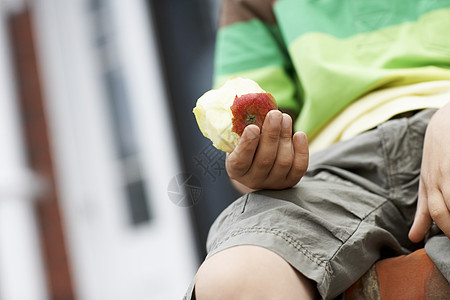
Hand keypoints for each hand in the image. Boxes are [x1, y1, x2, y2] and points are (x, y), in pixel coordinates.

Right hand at [226, 110, 308, 191]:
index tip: (253, 127)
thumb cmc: (244, 147)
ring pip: (283, 161)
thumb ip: (242, 129)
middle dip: (271, 134)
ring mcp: (273, 182)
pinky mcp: (289, 181)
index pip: (241, 161)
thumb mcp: (236, 140)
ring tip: (285, 118)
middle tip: (274, 114)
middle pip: (265, 160)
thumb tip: (254, 106)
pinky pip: (299, 167)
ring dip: (285, 136)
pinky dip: (302, 150)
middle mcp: (253, 179)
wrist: (255, 167)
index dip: (248, 144)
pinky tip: (299, 134)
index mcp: (236, 170)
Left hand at [409, 105, 449, 241]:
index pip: (435, 213)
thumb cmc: (437, 159)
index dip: (446, 231)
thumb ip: (422, 212)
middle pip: (444, 209)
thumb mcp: (426, 184)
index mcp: (428, 187)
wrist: (443, 124)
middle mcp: (437, 178)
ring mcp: (447, 170)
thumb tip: (412, 237)